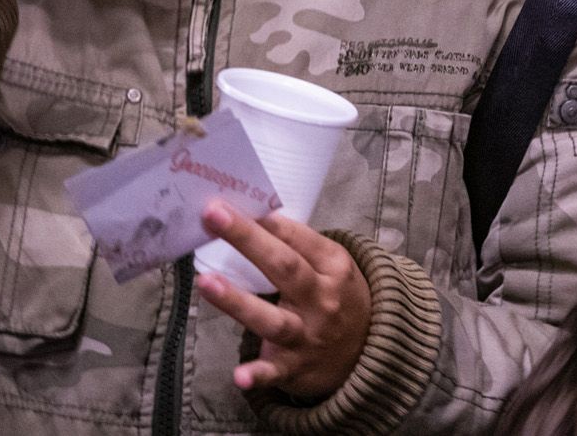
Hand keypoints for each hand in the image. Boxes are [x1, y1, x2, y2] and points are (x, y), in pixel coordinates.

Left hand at [194, 201, 370, 401]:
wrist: (371, 353)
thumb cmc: (338, 296)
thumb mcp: (332, 265)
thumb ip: (297, 243)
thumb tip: (248, 214)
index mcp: (333, 267)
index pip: (296, 238)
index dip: (264, 220)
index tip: (229, 200)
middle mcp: (322, 300)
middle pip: (284, 267)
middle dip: (247, 240)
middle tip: (212, 215)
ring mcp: (308, 336)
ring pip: (272, 319)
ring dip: (238, 302)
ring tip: (205, 282)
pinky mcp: (295, 368)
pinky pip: (275, 372)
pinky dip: (258, 374)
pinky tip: (239, 376)